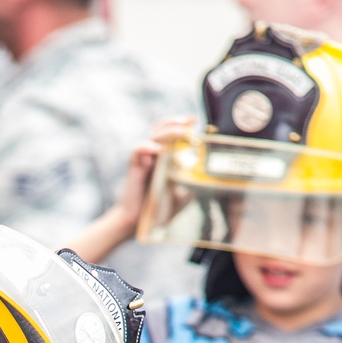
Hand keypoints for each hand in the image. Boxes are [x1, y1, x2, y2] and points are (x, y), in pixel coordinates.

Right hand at [112, 115, 192, 234]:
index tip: (194, 120)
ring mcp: (143, 160)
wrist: (137, 222)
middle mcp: (153, 155)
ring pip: (153, 136)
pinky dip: (147, 147)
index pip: (171, 134)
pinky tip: (158, 150)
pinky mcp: (134, 167)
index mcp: (163, 158)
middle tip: (189, 122)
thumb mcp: (182, 194)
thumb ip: (191, 182)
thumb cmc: (158, 209)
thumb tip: (207, 174)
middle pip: (162, 129)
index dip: (182, 124)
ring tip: (182, 132)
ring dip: (168, 131)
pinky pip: (138, 150)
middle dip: (176, 122)